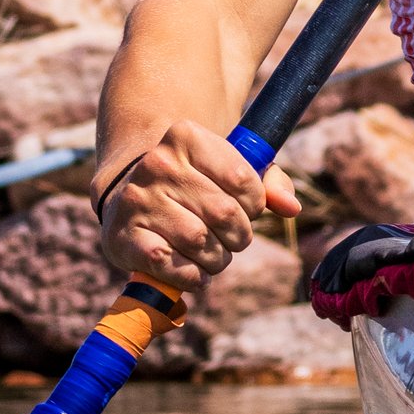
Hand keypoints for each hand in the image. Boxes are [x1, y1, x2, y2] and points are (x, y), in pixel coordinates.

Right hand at [96, 119, 299, 292]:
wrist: (127, 192)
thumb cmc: (194, 182)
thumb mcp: (229, 167)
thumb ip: (268, 182)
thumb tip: (291, 207)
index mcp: (186, 136)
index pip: (243, 179)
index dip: (255, 204)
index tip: (247, 208)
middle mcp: (157, 163)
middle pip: (224, 214)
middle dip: (239, 236)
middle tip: (232, 238)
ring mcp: (137, 200)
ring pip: (199, 242)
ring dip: (217, 259)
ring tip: (213, 254)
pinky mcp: (121, 235)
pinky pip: (169, 264)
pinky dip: (191, 276)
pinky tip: (193, 270)